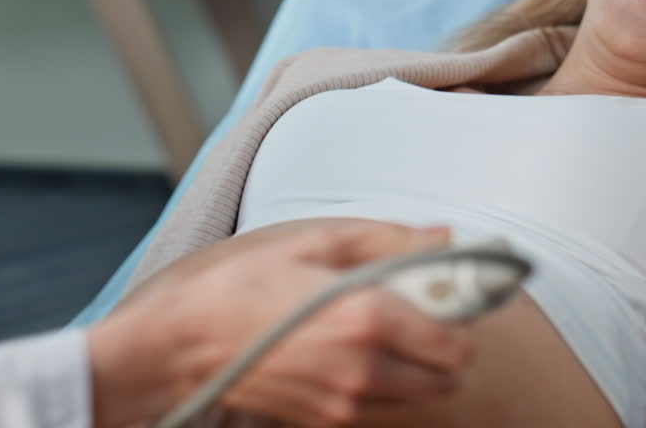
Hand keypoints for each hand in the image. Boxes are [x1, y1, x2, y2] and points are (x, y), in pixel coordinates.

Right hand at [87, 222, 473, 427]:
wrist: (185, 344)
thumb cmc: (241, 289)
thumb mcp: (315, 244)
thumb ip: (389, 240)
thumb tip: (442, 236)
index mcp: (367, 316)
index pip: (458, 338)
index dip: (460, 313)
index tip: (447, 292)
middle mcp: (365, 368)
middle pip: (449, 375)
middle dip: (443, 342)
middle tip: (416, 311)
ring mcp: (347, 401)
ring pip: (420, 394)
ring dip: (416, 365)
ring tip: (379, 331)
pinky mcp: (328, 420)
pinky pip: (383, 405)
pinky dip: (383, 381)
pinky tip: (350, 351)